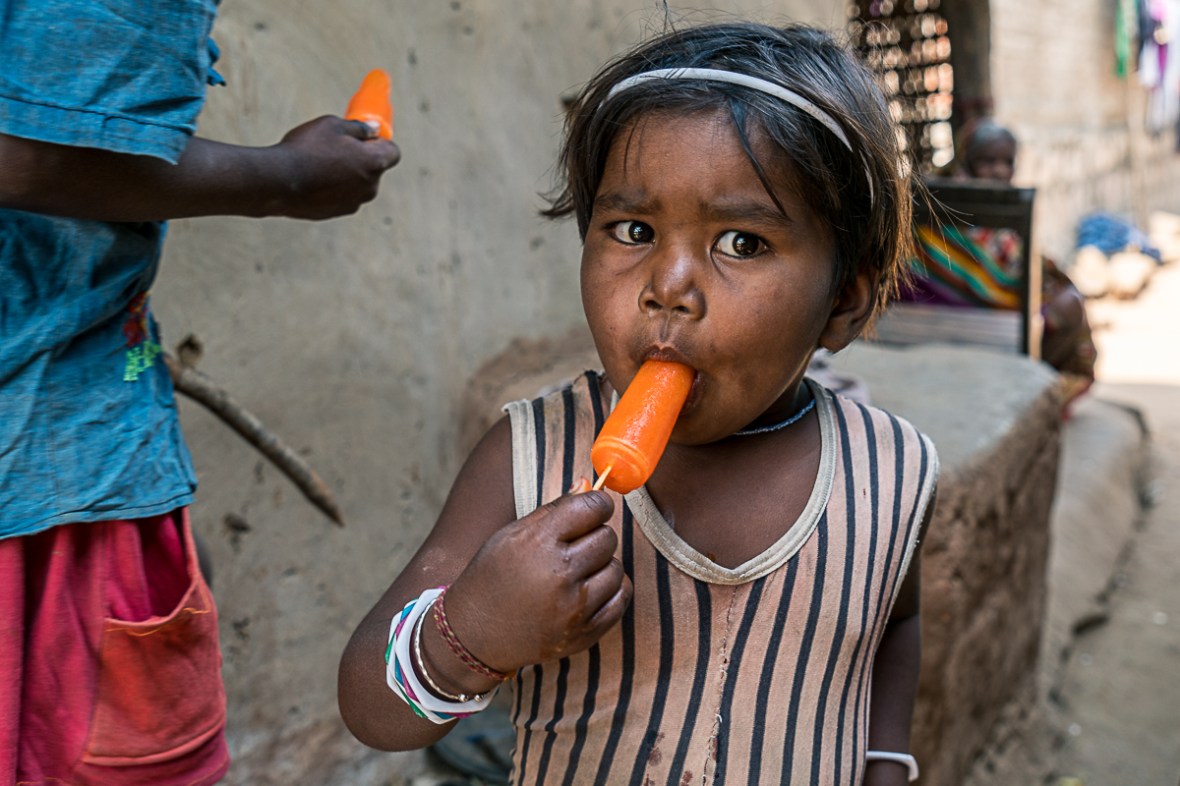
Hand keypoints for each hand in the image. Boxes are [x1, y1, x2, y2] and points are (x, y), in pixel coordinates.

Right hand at [269, 115, 399, 219]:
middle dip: (362, 158)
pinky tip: (312, 178)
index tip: (363, 136)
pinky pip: (341, 196)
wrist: (278, 181)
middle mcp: (370, 188)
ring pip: (357, 184)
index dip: (380, 142)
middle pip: (375, 169)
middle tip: (336, 146)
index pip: (393, 152)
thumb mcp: (333, 125)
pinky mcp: (337, 213)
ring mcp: (354, 203)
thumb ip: (359, 128)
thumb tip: (374, 129)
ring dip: (347, 174)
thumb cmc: (306, 149)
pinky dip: (333, 187)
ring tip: (319, 163)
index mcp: (374, 164)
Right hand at [442, 490, 632, 672]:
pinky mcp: (583, 634)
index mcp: (538, 542)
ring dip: (601, 565)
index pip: (592, 507)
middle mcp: (559, 574)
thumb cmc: (493, 576)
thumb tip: (588, 484)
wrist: (473, 635)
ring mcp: (573, 608)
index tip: (593, 509)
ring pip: (616, 568)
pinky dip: (611, 590)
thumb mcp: (513, 535)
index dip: (598, 504)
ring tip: (577, 571)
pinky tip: (590, 589)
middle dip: (595, 535)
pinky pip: (620, 599)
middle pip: (607, 537)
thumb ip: (554, 509)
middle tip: (575, 545)